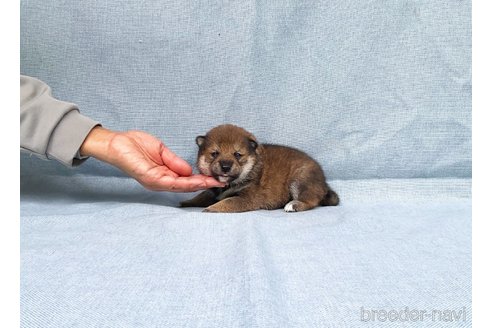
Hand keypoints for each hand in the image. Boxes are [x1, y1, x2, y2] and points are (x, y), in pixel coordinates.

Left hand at [80, 127, 224, 191]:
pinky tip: (197, 180)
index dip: (201, 179)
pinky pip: (172, 183)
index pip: (185, 180)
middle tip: (220, 182)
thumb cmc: (134, 145)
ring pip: (181, 186)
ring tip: (213, 182)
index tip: (215, 177)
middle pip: (186, 186)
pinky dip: (186, 182)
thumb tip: (189, 170)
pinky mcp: (151, 179)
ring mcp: (156, 182)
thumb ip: (175, 161)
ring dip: (199, 184)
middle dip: (204, 184)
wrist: (117, 143)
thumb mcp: (161, 151)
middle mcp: (160, 181)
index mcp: (163, 175)